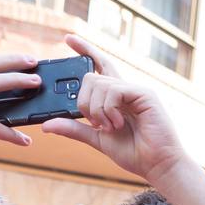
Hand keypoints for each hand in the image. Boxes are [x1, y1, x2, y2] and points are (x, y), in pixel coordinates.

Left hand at [42, 35, 187, 182]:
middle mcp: (125, 90)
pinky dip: (109, 109)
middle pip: (90, 77)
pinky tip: (118, 123)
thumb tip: (46, 125)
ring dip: (97, 110)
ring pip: (98, 84)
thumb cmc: (134, 153)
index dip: (84, 51)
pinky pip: (114, 90)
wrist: (157, 165)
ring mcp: (135, 90)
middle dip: (84, 101)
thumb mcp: (97, 140)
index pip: (98, 66)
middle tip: (95, 123)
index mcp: (116, 98)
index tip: (68, 39)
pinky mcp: (144, 94)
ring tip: (111, 127)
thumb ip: (74, 129)